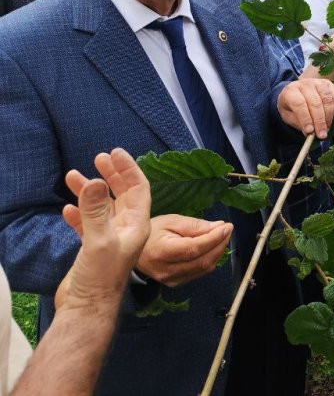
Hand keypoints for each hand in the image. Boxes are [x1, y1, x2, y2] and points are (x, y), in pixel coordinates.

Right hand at [55, 149, 151, 309]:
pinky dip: (78, 214)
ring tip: (73, 176)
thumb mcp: (99, 240)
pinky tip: (67, 208)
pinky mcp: (93, 250)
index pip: (138, 189)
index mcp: (137, 225)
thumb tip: (96, 181)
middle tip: (99, 157)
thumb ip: (96, 211)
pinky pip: (87, 225)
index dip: (128, 169)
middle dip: (111, 175)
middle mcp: (126, 230)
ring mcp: (109, 239)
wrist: (85, 309)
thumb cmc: (99, 278)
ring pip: (101, 208)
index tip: (115, 153)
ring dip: (90, 192)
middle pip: (122, 194)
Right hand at [135, 214, 232, 286]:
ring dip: (217, 252)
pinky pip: (199, 272)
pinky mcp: (176, 283)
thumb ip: (194, 225)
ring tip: (221, 236)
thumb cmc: (152, 232)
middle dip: (220, 244)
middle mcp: (168, 270)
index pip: (195, 248)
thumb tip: (218, 226)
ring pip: (204, 268)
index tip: (227, 226)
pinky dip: (210, 260)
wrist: (134, 252)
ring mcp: (172, 280)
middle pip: (203, 260)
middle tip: (227, 229)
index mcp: (163, 253)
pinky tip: (211, 248)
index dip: (214, 238)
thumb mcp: (171, 221)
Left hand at [278, 78, 333, 137]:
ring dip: (328, 116)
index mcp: (290, 91)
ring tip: (326, 128)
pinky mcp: (329, 84)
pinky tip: (332, 118)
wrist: (296, 93)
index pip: (299, 104)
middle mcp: (305, 84)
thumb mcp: (289, 117)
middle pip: (315, 102)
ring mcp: (318, 82)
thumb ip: (299, 124)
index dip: (305, 118)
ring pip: (327, 99)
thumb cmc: (292, 107)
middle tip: (321, 135)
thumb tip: (310, 133)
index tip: (310, 131)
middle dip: (319, 121)